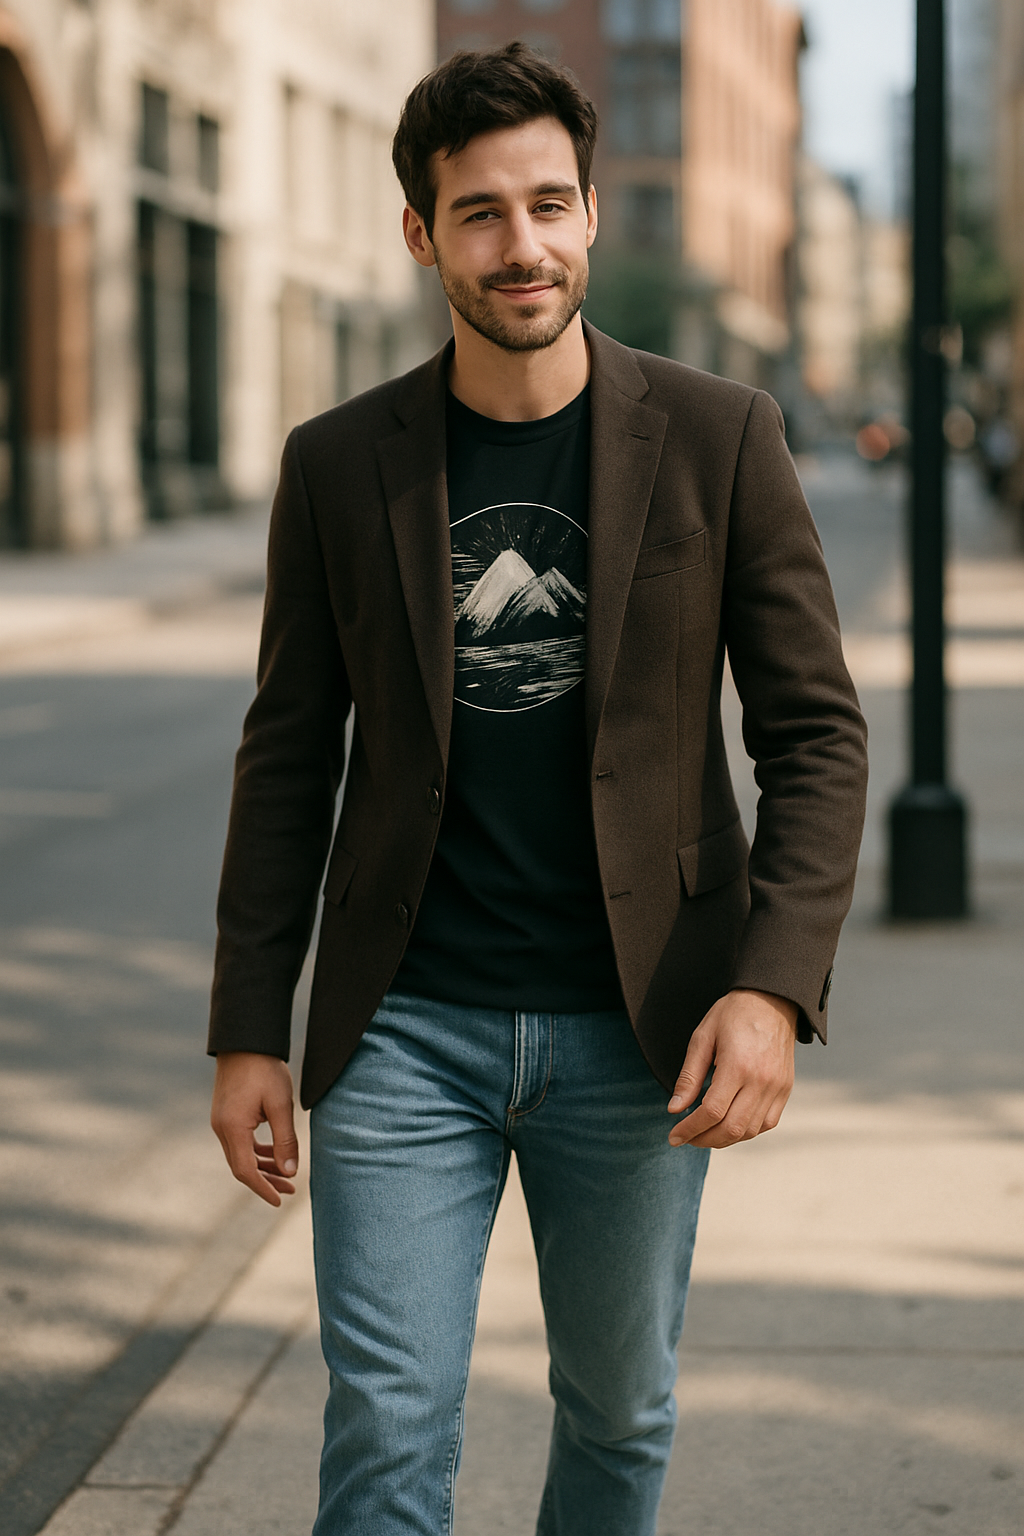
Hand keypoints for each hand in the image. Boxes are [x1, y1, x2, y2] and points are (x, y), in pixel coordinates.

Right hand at [211, 1052, 298, 1205]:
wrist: (245, 1041)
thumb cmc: (264, 1069)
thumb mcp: (281, 1104)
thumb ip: (285, 1139)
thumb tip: (290, 1170)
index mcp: (232, 1128)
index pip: (246, 1171)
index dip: (263, 1188)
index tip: (280, 1199)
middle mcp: (221, 1128)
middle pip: (241, 1166)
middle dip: (266, 1180)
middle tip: (290, 1189)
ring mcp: (221, 1122)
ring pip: (241, 1155)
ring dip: (262, 1166)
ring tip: (286, 1174)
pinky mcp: (226, 1115)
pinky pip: (240, 1142)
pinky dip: (256, 1151)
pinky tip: (273, 1152)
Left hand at [667, 989, 797, 1149]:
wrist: (771, 1000)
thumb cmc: (732, 1014)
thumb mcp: (702, 1037)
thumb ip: (689, 1076)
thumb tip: (674, 1109)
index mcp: (738, 1066)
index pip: (711, 1112)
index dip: (689, 1129)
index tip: (673, 1136)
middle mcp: (761, 1081)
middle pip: (731, 1128)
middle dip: (704, 1139)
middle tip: (686, 1137)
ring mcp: (777, 1087)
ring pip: (749, 1131)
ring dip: (724, 1139)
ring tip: (704, 1133)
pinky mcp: (786, 1089)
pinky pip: (767, 1123)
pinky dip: (746, 1132)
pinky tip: (729, 1125)